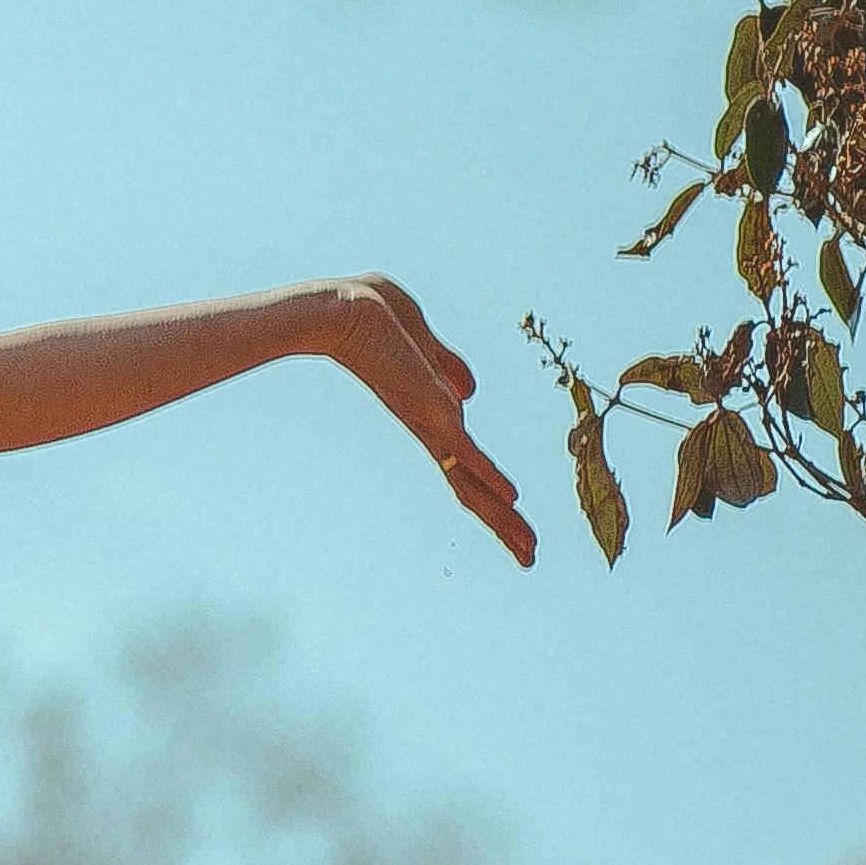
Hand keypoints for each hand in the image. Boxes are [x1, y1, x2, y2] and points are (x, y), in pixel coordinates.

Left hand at [316, 277, 533, 567]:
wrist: (337, 309)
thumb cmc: (366, 311)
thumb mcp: (421, 341)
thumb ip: (445, 368)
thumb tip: (468, 394)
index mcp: (429, 411)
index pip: (466, 462)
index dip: (491, 488)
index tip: (513, 510)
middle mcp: (429, 427)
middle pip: (471, 487)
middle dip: (501, 521)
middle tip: (528, 555)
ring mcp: (429, 423)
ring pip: (471, 483)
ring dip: (502, 518)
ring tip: (528, 550)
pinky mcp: (429, 414)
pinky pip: (464, 453)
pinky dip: (489, 476)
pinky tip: (514, 500)